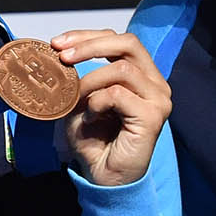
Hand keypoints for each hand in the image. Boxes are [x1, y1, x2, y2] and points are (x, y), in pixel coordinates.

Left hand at [47, 30, 171, 186]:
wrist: (103, 179)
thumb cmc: (94, 142)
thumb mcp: (80, 102)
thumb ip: (78, 78)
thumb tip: (59, 52)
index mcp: (141, 75)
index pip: (119, 41)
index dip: (87, 36)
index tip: (57, 44)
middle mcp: (155, 83)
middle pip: (128, 42)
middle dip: (90, 45)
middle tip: (62, 56)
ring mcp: (158, 98)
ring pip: (121, 69)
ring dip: (90, 82)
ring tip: (78, 103)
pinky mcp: (153, 116)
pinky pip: (118, 94)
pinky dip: (96, 103)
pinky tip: (91, 119)